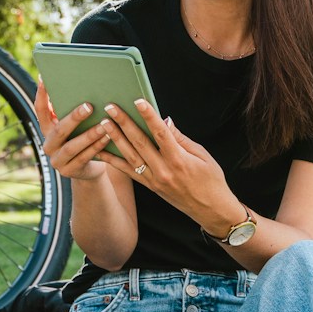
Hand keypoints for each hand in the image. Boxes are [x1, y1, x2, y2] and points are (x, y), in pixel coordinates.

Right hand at [34, 81, 113, 181]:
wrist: (86, 169)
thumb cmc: (82, 139)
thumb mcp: (74, 127)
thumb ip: (70, 111)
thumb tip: (80, 85)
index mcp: (46, 129)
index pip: (40, 110)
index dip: (41, 94)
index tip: (45, 78)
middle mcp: (48, 144)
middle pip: (59, 130)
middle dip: (74, 118)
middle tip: (89, 106)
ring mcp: (56, 160)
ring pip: (72, 146)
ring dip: (89, 135)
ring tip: (104, 124)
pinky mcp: (68, 171)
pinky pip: (84, 158)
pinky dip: (96, 147)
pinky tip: (107, 138)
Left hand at [98, 99, 240, 235]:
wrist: (210, 210)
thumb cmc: (211, 180)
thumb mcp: (203, 155)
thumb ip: (181, 139)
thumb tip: (165, 121)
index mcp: (179, 160)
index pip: (161, 133)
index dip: (149, 116)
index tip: (138, 101)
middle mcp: (164, 171)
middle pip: (140, 142)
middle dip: (124, 123)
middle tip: (111, 107)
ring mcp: (154, 180)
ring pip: (130, 156)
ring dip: (115, 138)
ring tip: (103, 123)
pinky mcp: (150, 187)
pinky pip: (128, 172)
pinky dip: (114, 161)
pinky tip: (101, 152)